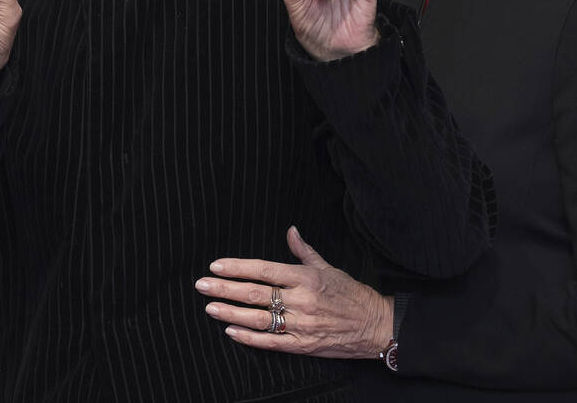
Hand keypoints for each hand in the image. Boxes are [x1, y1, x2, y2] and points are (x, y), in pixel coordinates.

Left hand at [195, 226, 392, 358]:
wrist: (374, 325)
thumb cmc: (351, 294)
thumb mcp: (328, 267)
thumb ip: (303, 251)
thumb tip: (290, 231)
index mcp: (306, 277)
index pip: (264, 269)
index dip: (237, 268)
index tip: (216, 266)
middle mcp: (301, 300)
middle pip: (255, 293)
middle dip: (224, 289)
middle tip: (202, 285)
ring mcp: (301, 324)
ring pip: (258, 318)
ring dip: (230, 312)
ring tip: (210, 307)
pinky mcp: (302, 345)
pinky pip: (270, 342)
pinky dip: (249, 337)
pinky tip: (231, 331)